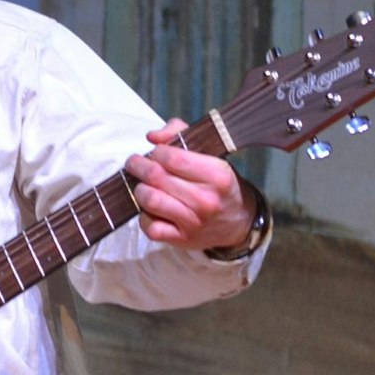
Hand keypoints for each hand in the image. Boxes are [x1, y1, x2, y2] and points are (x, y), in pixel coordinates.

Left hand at [123, 120, 256, 251]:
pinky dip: (144, 217)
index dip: (157, 152)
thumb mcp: (211, 154)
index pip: (173, 158)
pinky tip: (150, 210)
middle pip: (156, 177)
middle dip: (138, 166)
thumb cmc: (218, 184)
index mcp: (217, 175)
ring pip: (149, 200)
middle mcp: (206, 199)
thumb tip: (152, 137)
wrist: (239, 223)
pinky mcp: (182, 239)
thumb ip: (180, 134)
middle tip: (135, 164)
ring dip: (140, 190)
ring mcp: (193, 222)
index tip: (155, 152)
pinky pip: (150, 227)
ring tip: (143, 185)